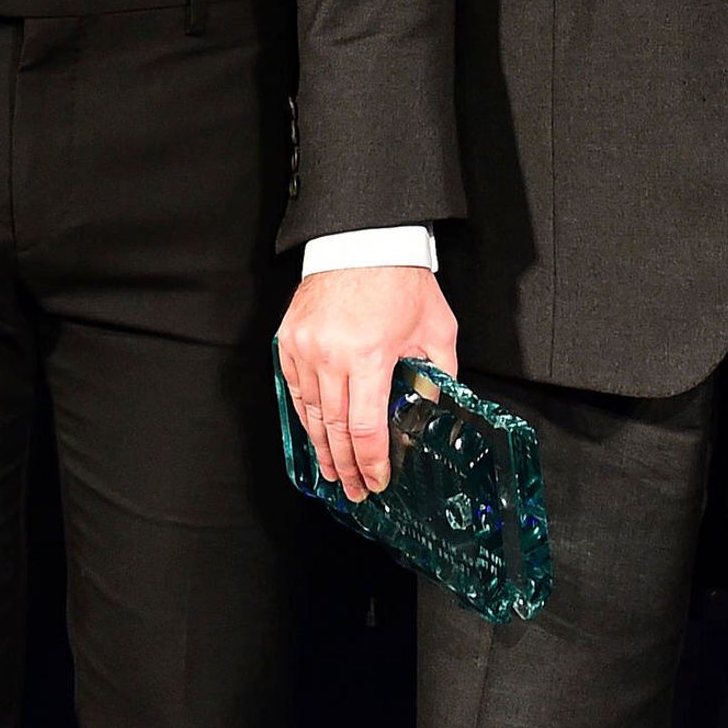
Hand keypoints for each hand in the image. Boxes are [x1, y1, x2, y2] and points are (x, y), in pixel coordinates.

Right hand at [275, 265, 458, 502]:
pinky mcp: (289, 338)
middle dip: (345, 465)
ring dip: (321, 447)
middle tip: (352, 489)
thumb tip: (438, 405)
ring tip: (331, 470)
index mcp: (370, 355)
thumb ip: (438, 371)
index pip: (366, 427)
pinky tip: (313, 433)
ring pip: (310, 413)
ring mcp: (305, 347)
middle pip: (334, 429)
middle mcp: (332, 355)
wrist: (363, 239)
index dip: (370, 462)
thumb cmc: (399, 278)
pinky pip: (292, 388)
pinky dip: (303, 415)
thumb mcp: (436, 327)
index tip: (376, 480)